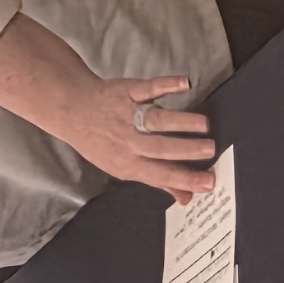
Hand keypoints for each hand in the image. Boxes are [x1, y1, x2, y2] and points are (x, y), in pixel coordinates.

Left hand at [66, 74, 213, 198]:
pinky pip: (148, 88)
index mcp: (128, 164)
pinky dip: (166, 85)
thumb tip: (188, 199)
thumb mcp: (123, 168)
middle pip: (160, 147)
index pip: (160, 174)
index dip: (185, 180)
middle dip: (187, 150)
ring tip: (204, 125)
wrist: (72, 110)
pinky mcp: (127, 91)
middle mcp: (127, 141)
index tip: (209, 183)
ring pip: (156, 120)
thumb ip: (158, 181)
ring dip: (181, 122)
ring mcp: (127, 114)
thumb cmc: (101, 144)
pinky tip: (185, 84)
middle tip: (211, 150)